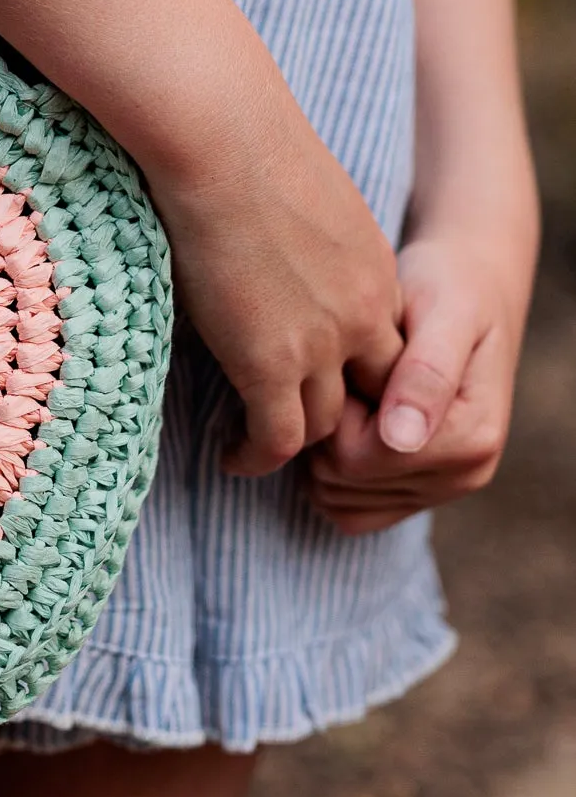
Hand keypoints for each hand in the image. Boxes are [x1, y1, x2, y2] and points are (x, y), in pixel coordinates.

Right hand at [148, 59, 404, 477]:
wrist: (224, 138)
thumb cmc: (243, 143)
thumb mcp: (304, 197)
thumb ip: (307, 240)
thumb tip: (270, 245)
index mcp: (376, 270)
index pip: (383, 347)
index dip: (352, 370)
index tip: (315, 376)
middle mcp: (363, 313)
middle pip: (369, 395)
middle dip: (340, 416)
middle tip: (296, 425)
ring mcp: (321, 343)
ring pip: (323, 425)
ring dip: (294, 442)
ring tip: (257, 445)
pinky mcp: (271, 363)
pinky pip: (276, 439)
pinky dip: (256, 457)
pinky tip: (232, 455)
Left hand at [307, 231, 528, 534]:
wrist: (468, 288)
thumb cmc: (449, 287)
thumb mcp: (443, 313)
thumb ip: (426, 373)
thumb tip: (402, 438)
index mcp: (472, 437)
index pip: (358, 456)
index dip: (336, 406)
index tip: (352, 358)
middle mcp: (464, 475)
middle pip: (341, 477)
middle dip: (328, 422)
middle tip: (350, 368)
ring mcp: (441, 489)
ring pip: (335, 495)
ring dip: (325, 444)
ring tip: (354, 389)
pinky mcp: (417, 492)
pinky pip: (346, 509)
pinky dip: (330, 469)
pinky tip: (346, 418)